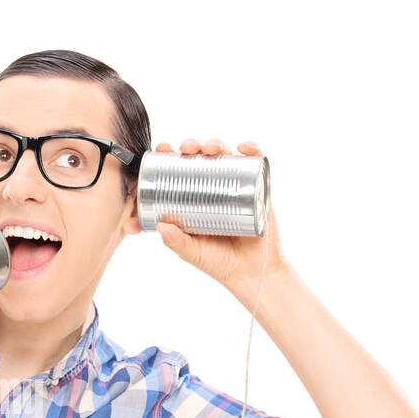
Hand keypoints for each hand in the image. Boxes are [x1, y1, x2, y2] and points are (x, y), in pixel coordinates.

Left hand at [151, 138, 289, 291]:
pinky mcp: (258, 189)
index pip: (178, 171)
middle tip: (186, 149)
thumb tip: (160, 226)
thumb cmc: (219, 262)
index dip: (170, 156)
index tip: (163, 148)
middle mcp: (213, 188)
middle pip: (201, 158)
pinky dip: (252, 150)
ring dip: (217, 144)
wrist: (253, 273)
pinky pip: (256, 164)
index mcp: (192, 199)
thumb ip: (176, 242)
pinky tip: (243, 147)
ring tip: (211, 149)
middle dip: (192, 146)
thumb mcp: (192, 253)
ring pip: (226, 156)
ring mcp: (236, 186)